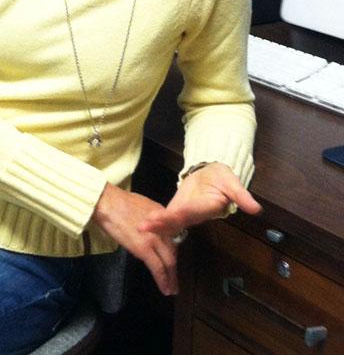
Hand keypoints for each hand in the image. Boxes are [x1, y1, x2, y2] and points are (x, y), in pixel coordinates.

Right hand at [92, 183, 178, 295]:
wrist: (108, 202)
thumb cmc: (118, 201)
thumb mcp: (143, 204)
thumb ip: (151, 218)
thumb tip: (150, 227)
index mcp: (162, 216)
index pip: (172, 237)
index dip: (172, 252)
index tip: (171, 261)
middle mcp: (163, 228)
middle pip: (173, 252)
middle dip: (174, 268)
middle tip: (175, 281)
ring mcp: (154, 239)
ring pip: (169, 262)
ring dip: (171, 278)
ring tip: (172, 289)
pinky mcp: (144, 249)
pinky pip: (158, 268)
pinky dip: (163, 281)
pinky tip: (165, 289)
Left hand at [138, 162, 261, 237]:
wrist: (213, 172)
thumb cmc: (223, 177)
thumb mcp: (233, 183)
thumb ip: (242, 196)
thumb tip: (256, 208)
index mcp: (208, 207)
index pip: (194, 211)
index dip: (181, 214)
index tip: (170, 216)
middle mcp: (196, 213)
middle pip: (179, 220)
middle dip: (163, 223)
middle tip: (146, 226)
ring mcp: (186, 212)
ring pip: (171, 221)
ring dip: (157, 225)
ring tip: (142, 226)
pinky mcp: (178, 208)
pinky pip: (167, 216)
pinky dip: (157, 220)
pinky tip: (144, 223)